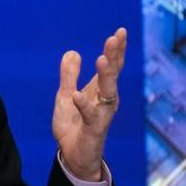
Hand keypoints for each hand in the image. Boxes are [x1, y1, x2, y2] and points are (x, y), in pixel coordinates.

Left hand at [52, 28, 126, 180]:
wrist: (72, 154)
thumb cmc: (73, 124)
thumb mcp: (65, 95)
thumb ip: (69, 75)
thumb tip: (72, 52)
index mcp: (100, 90)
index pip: (111, 66)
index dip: (116, 49)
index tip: (120, 31)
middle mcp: (106, 100)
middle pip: (113, 74)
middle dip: (114, 56)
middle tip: (114, 38)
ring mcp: (102, 114)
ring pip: (108, 92)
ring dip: (105, 75)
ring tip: (101, 59)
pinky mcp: (94, 129)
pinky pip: (90, 115)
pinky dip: (84, 104)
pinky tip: (77, 95)